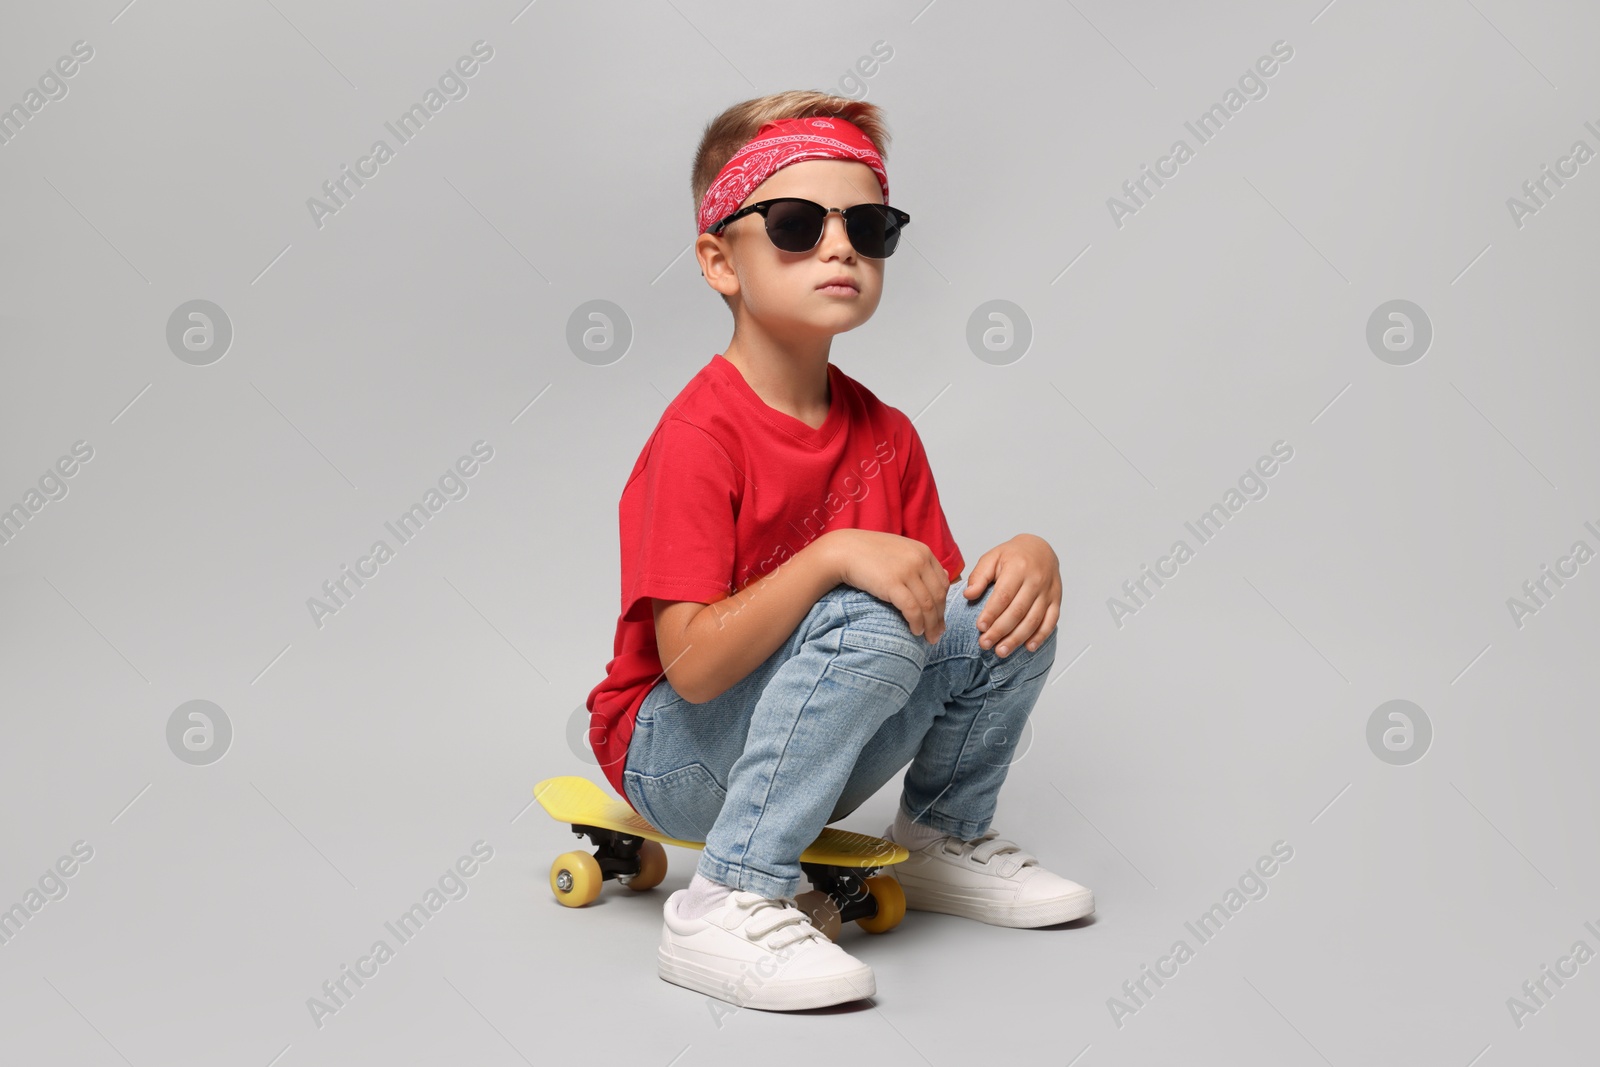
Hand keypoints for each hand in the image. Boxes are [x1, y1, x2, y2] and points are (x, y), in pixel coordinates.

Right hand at [824, 529, 949, 643]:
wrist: (843, 550)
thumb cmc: (868, 552)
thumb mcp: (900, 550)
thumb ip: (920, 562)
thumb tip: (943, 576)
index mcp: (923, 551)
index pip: (943, 582)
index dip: (943, 603)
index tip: (939, 618)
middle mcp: (919, 559)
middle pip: (938, 595)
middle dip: (940, 618)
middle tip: (938, 634)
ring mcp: (907, 571)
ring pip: (928, 605)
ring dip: (931, 625)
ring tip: (929, 637)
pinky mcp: (892, 583)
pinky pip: (912, 609)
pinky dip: (917, 623)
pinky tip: (916, 631)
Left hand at [962, 533, 1060, 656]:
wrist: (1041, 549)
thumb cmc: (1013, 556)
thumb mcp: (992, 557)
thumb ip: (979, 576)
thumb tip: (968, 595)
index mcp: (1018, 568)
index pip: (1004, 595)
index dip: (992, 613)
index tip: (980, 627)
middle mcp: (1036, 581)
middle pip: (1018, 611)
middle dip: (1000, 630)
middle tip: (985, 644)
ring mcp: (1048, 592)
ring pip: (1033, 620)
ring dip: (1017, 638)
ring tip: (1001, 651)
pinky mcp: (1056, 600)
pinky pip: (1051, 621)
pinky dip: (1040, 636)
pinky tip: (1028, 647)